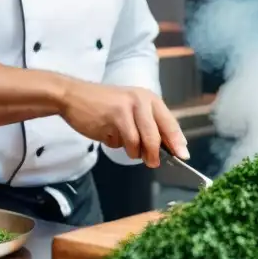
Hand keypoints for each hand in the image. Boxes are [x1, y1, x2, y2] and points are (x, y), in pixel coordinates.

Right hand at [58, 79, 187, 167]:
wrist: (74, 96)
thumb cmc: (103, 105)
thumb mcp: (131, 109)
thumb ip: (147, 125)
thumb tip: (165, 148)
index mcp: (149, 98)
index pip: (169, 123)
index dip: (177, 141)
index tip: (183, 155)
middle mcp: (142, 100)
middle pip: (157, 136)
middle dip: (155, 154)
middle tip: (152, 162)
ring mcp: (128, 108)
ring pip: (140, 142)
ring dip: (134, 152)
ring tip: (124, 144)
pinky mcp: (114, 117)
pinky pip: (123, 142)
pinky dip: (117, 145)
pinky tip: (110, 135)